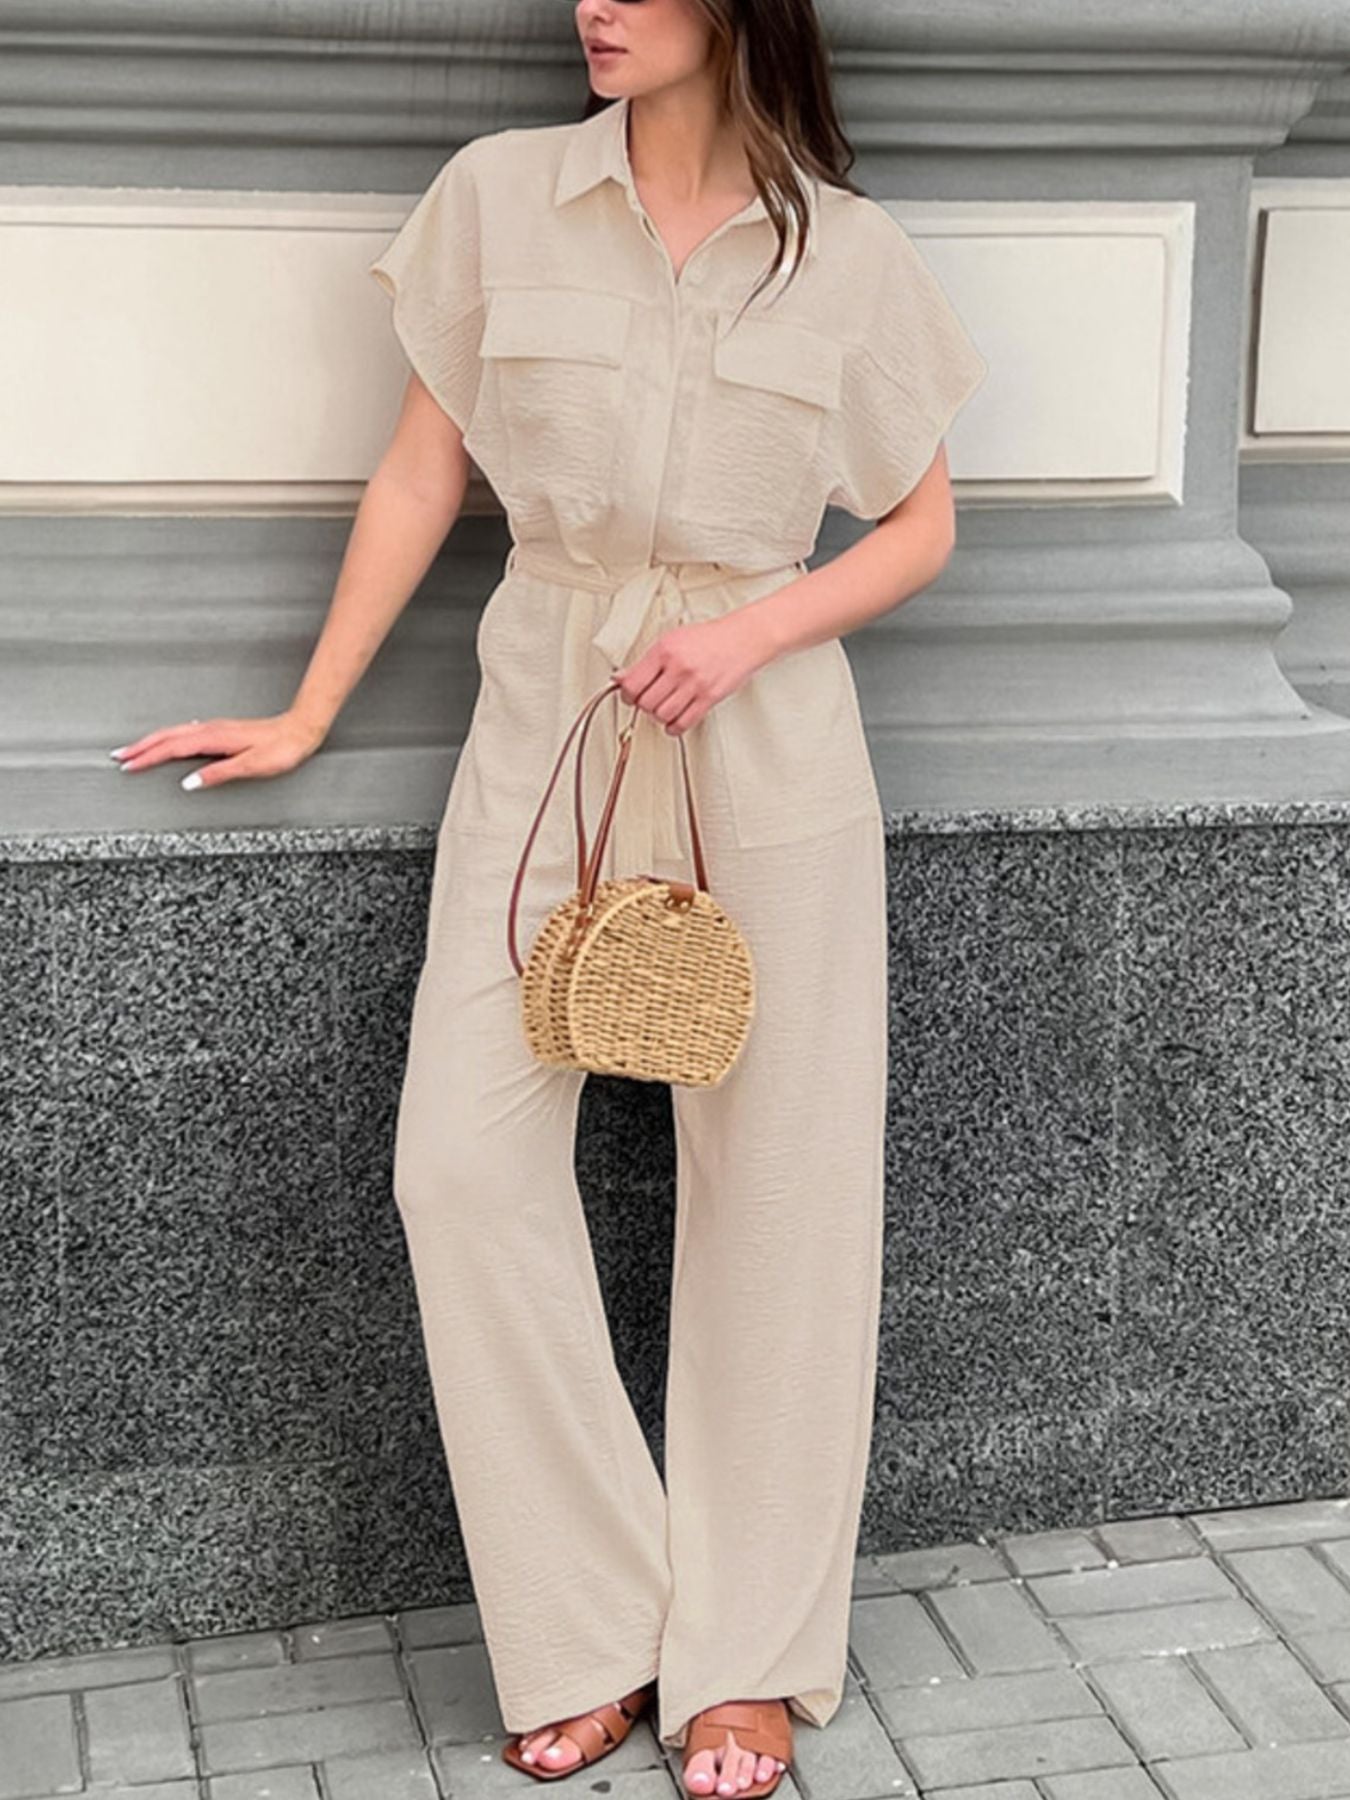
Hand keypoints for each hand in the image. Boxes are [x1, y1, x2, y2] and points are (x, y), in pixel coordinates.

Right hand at [109, 710, 328, 788]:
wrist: (301, 730)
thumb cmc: (281, 749)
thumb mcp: (250, 766)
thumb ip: (217, 774)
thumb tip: (189, 783)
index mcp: (213, 739)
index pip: (171, 748)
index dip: (147, 757)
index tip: (128, 765)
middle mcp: (211, 729)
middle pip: (166, 737)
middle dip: (140, 747)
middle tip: (119, 757)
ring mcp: (215, 728)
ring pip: (175, 732)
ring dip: (152, 741)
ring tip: (134, 750)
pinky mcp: (221, 730)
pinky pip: (186, 732)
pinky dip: (169, 737)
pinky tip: (169, 742)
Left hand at [614, 607, 774, 736]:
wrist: (741, 639)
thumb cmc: (708, 638)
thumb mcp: (672, 640)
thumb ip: (647, 661)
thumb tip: (621, 678)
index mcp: (665, 650)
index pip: (633, 683)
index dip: (627, 694)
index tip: (629, 695)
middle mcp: (679, 667)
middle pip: (646, 703)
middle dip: (643, 706)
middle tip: (647, 702)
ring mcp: (695, 684)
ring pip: (663, 715)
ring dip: (658, 716)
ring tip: (662, 709)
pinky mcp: (709, 698)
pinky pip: (684, 723)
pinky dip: (674, 727)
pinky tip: (673, 722)